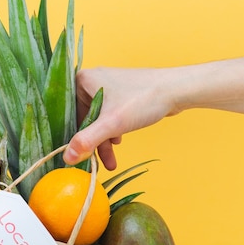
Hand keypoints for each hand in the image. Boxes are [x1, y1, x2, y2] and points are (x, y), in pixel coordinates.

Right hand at [64, 67, 178, 169]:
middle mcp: (92, 81)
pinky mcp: (120, 95)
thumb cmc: (143, 100)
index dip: (70, 136)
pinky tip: (118, 142)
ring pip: (96, 120)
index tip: (73, 155)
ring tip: (111, 161)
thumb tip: (67, 158)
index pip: (66, 113)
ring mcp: (107, 87)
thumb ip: (87, 140)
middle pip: (82, 118)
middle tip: (94, 164)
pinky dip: (111, 132)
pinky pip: (108, 117)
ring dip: (102, 141)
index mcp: (82, 80)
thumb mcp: (111, 123)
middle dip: (91, 143)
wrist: (176, 90)